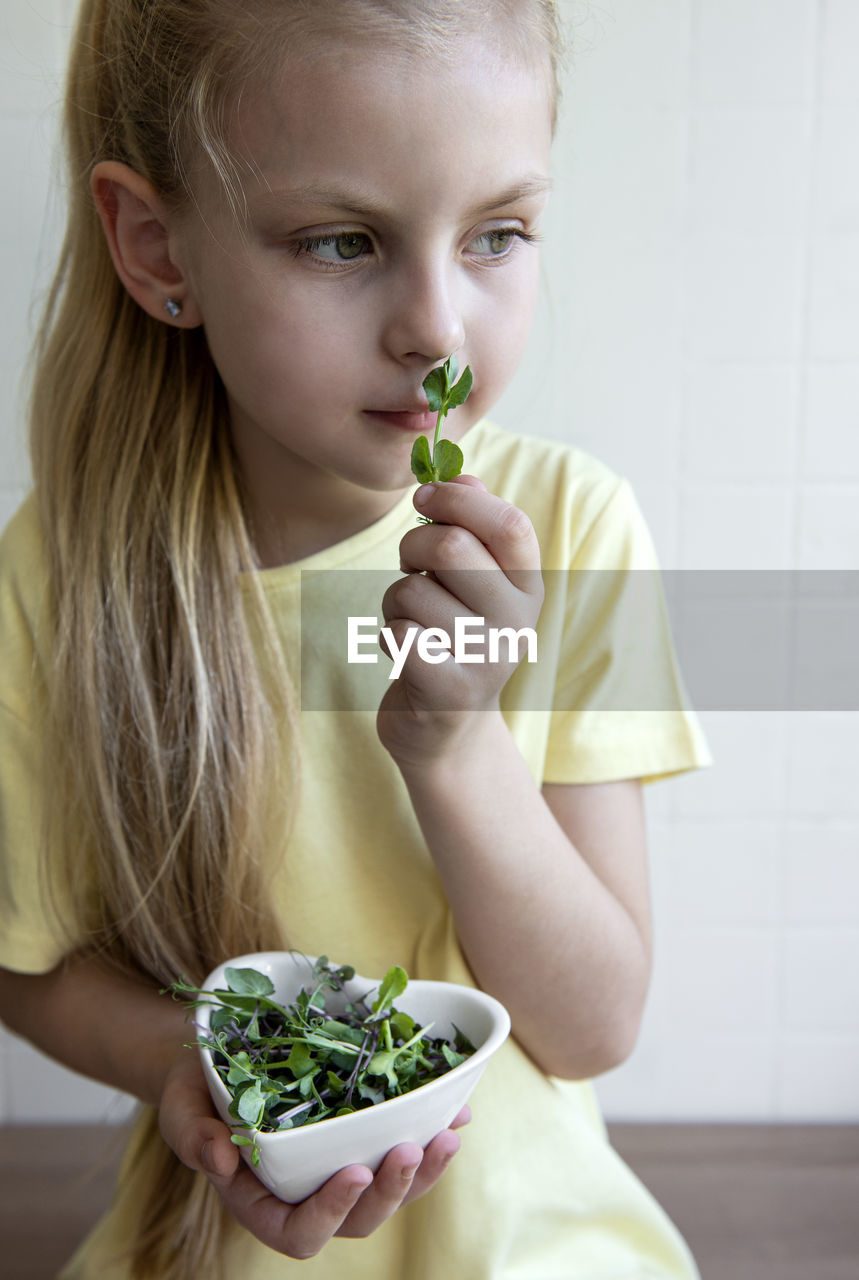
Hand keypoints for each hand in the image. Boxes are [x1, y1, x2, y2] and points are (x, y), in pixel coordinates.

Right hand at [159, 1045, 468, 1258]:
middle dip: (391, 1189)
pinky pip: (402, 1147)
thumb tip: (220, 1159)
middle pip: (359, 1219)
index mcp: (263, 1204)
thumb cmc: (194, 1094)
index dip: (332, 1212)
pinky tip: (457, 1109)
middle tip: (413, 1148)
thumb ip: (194, 1137)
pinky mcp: (363, 1141)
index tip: (354, 1171)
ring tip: (449, 1132)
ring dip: (425, 1169)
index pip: (300, 1233)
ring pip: (390, 1191)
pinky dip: (431, 1129)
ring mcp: (339, 1171)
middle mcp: (308, 1196)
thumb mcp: (181, 1110)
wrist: (217, 1064)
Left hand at [377, 475, 542, 766]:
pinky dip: (388, 634)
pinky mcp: (450, 690)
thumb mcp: (473, 582)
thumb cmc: (451, 638)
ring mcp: (488, 658)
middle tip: (410, 564)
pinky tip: (405, 652)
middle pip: (450, 546)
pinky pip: (398, 632)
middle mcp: (518, 621)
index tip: (425, 496)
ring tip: (414, 622)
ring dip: (396, 600)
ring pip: (412, 590)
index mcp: (530, 587)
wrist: (446, 729)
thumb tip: (463, 477)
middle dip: (411, 545)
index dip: (459, 499)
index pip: (509, 523)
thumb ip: (471, 526)